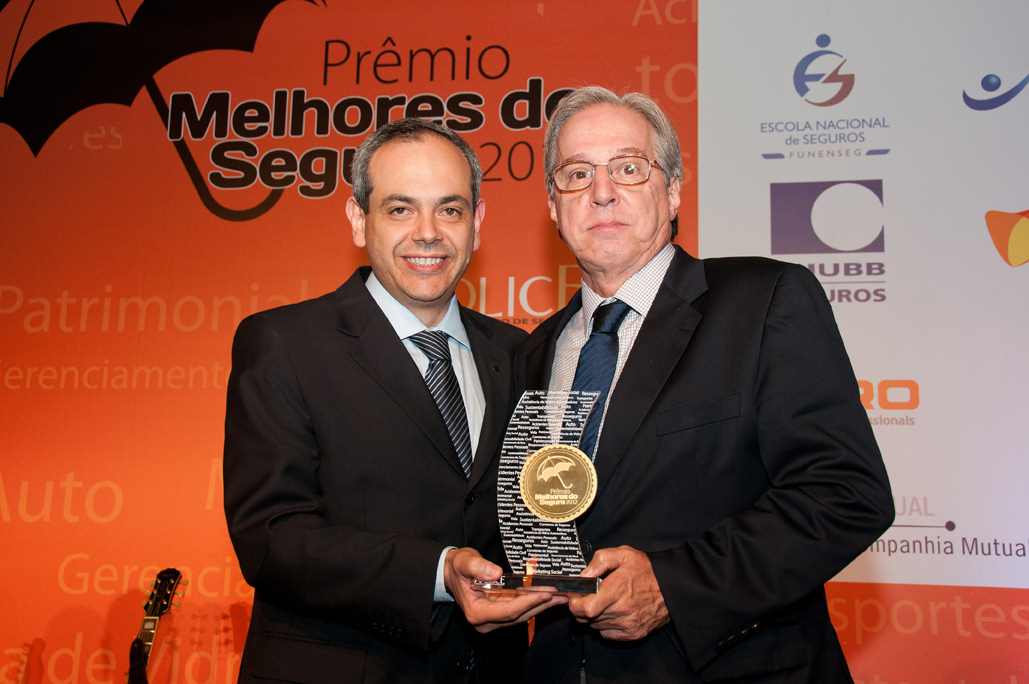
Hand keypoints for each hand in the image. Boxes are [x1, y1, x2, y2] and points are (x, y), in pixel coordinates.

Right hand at [444, 547, 566, 632]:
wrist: (452, 573)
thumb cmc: (458, 567)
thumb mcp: (464, 561)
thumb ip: (478, 566)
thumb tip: (496, 573)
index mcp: (476, 612)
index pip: (508, 611)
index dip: (528, 602)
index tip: (546, 593)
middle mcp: (485, 622)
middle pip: (519, 615)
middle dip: (541, 604)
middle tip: (562, 595)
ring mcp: (493, 620)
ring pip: (522, 615)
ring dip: (542, 605)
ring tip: (561, 596)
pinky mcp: (500, 615)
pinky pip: (520, 610)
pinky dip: (534, 603)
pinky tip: (549, 597)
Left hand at [568, 545, 668, 640]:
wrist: (671, 586)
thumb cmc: (647, 570)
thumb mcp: (623, 554)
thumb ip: (599, 561)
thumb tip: (583, 574)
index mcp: (616, 590)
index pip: (585, 608)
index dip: (575, 603)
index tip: (575, 596)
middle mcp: (621, 610)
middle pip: (588, 619)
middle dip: (582, 608)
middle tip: (589, 596)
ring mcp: (628, 624)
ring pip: (596, 626)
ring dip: (594, 616)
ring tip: (603, 602)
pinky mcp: (633, 633)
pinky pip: (608, 634)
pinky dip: (605, 625)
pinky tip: (612, 612)